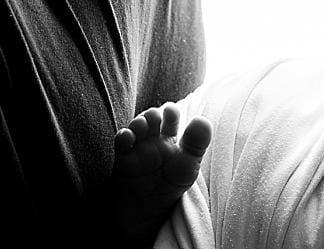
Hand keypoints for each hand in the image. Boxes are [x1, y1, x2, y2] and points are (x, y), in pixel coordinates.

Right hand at [110, 102, 212, 244]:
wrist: (147, 212)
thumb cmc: (170, 186)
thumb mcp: (188, 165)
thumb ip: (197, 143)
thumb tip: (201, 119)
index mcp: (170, 138)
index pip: (170, 116)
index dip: (170, 111)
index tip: (171, 113)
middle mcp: (153, 139)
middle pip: (151, 117)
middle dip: (153, 114)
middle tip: (156, 118)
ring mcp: (137, 148)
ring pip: (135, 126)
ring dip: (138, 122)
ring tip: (142, 126)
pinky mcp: (123, 158)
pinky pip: (121, 142)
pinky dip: (123, 136)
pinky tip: (128, 138)